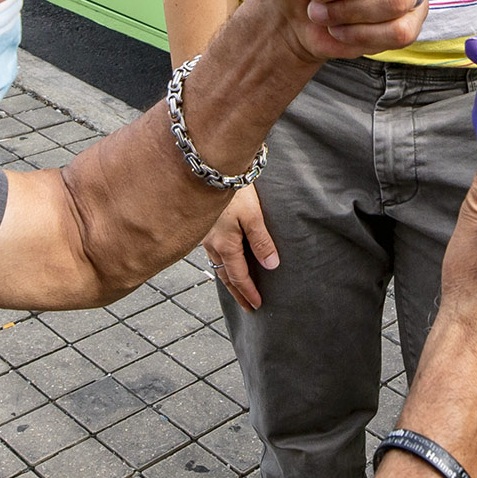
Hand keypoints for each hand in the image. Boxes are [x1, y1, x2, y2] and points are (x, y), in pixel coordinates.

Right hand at [203, 187, 277, 312]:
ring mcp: (206, 237)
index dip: (248, 292)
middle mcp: (212, 245)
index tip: (256, 305)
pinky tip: (225, 262)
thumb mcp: (253, 216)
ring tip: (237, 289)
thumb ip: (262, 241)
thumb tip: (271, 265)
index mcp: (225, 245)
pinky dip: (222, 265)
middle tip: (247, 307)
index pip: (238, 276)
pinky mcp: (204, 227)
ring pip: (218, 265)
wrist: (212, 170)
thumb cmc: (235, 192)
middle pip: (226, 276)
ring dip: (229, 280)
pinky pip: (213, 254)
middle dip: (238, 293)